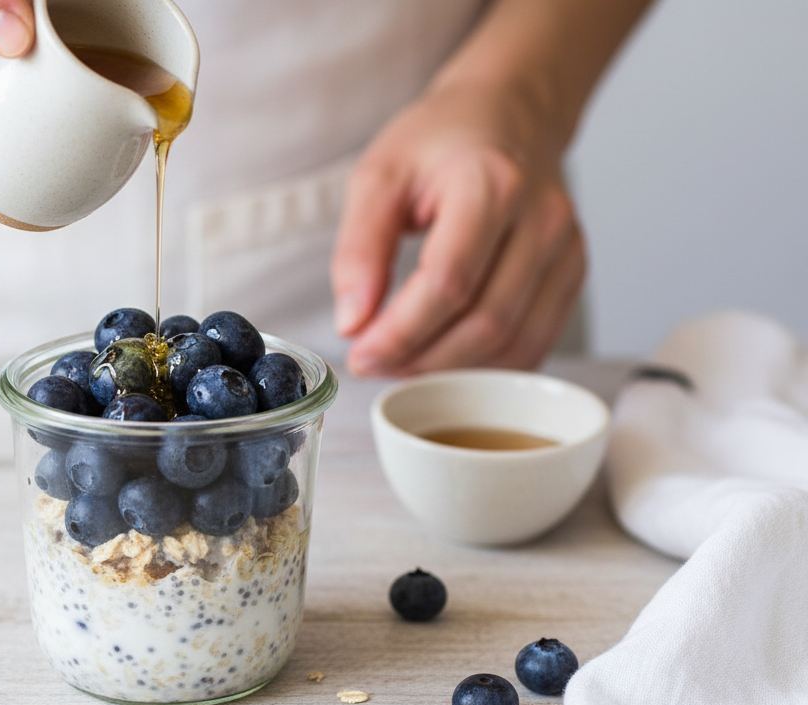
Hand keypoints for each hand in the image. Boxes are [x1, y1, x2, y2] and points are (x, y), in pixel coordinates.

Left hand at [330, 80, 585, 376]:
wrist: (509, 113)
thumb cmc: (440, 142)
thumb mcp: (378, 177)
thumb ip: (358, 250)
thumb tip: (352, 324)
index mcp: (491, 184)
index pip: (449, 282)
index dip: (401, 333)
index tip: (359, 354)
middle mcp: (542, 218)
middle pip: (486, 322)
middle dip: (422, 358)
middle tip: (373, 363)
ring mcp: (567, 249)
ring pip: (515, 342)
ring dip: (453, 370)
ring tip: (402, 363)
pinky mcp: (572, 273)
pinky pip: (535, 343)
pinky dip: (487, 366)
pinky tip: (444, 359)